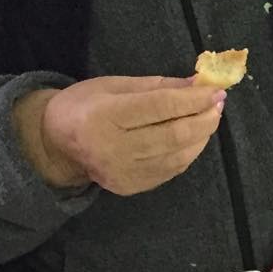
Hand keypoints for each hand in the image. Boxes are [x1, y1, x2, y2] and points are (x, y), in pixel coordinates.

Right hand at [14, 77, 223, 195]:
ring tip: (209, 118)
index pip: (161, 107)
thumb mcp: (114, 85)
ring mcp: (121, 173)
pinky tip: (193, 138)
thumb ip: (157, 86)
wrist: (54, 144)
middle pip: (174, 135)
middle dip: (204, 118)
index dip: (193, 99)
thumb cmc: (84, 105)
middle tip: (218, 103)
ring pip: (177, 156)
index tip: (216, 90)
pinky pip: (170, 170)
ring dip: (201, 136)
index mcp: (104, 116)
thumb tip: (198, 84)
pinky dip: (188, 153)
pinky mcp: (129, 187)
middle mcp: (112, 149)